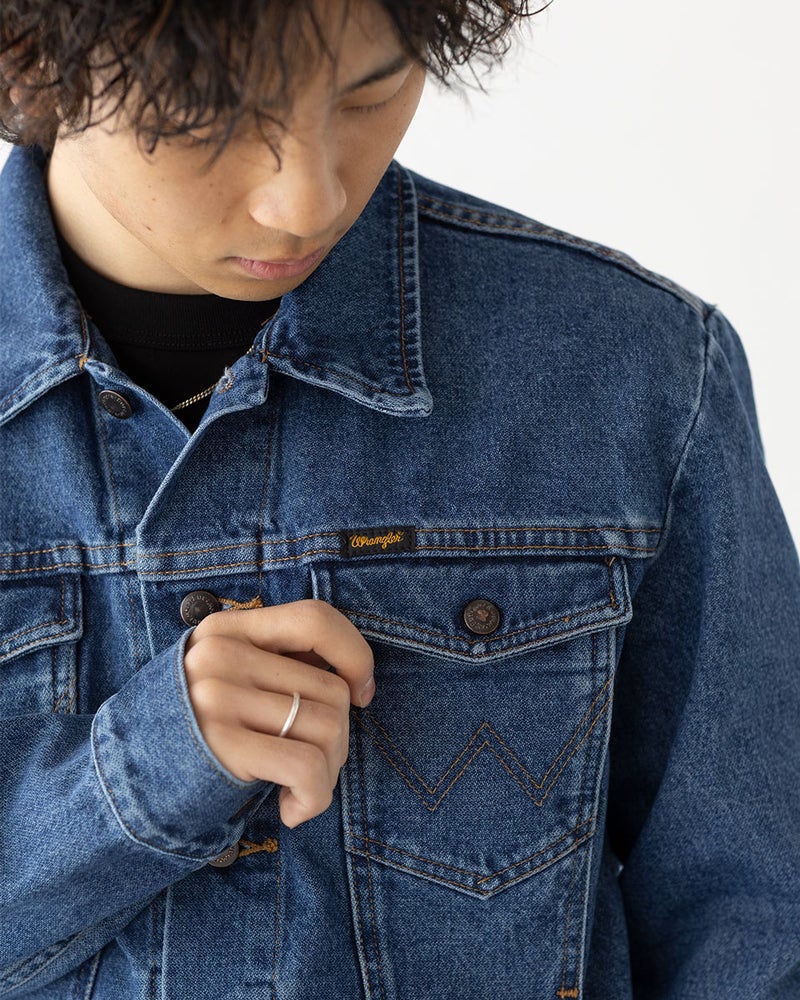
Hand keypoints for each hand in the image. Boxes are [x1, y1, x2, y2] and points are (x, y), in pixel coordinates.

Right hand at [183, 599, 374, 827]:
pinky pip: (308, 766)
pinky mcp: (221, 743)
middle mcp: (221, 655)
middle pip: (331, 689)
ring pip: (328, 727)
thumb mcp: (228, 682)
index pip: (315, 619)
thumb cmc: (197, 741)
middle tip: (310, 767)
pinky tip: (292, 810)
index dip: (355, 655)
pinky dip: (315, 797)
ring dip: (327, 772)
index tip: (363, 693)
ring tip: (297, 788)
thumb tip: (357, 679)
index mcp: (227, 631)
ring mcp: (218, 697)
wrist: (124, 792)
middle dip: (338, 739)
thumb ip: (278, 666)